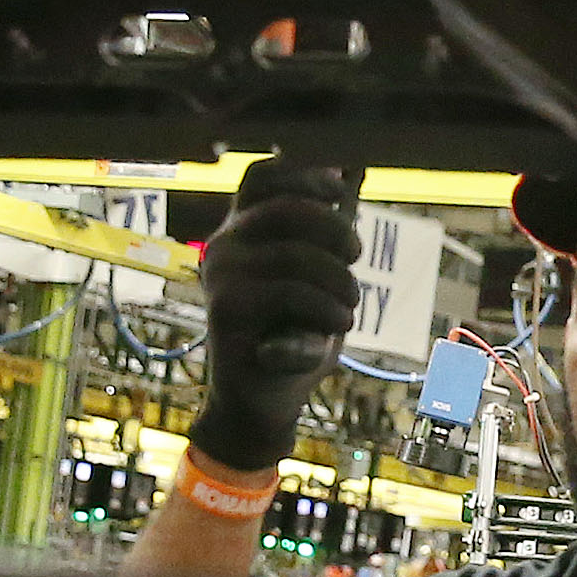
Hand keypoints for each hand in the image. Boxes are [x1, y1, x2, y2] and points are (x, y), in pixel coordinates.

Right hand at [190, 152, 360, 471]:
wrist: (261, 401)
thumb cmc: (292, 334)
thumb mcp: (313, 279)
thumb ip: (322, 236)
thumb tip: (350, 176)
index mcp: (241, 230)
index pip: (262, 177)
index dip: (306, 176)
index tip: (342, 194)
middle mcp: (224, 246)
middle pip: (286, 209)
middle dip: (335, 230)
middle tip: (354, 258)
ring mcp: (222, 278)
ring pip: (296, 256)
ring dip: (339, 281)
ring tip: (348, 307)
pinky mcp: (227, 312)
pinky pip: (292, 296)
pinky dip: (327, 311)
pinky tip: (336, 325)